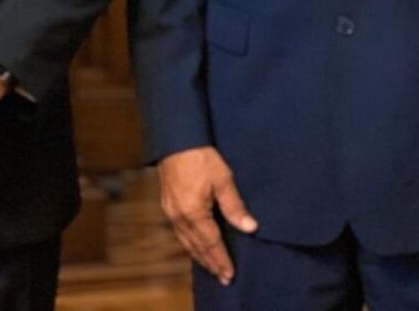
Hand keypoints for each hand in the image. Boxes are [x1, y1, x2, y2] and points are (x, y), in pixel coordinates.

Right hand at [157, 146, 256, 284]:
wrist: (176, 140)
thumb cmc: (201, 157)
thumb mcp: (223, 179)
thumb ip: (235, 206)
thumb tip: (250, 227)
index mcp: (194, 213)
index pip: (211, 243)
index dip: (221, 260)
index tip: (230, 274)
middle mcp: (180, 218)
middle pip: (197, 248)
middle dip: (211, 263)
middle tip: (223, 277)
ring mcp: (171, 213)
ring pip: (186, 243)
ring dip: (200, 257)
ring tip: (212, 267)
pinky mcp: (168, 206)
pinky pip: (180, 234)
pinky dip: (190, 245)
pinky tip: (196, 246)